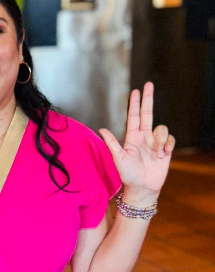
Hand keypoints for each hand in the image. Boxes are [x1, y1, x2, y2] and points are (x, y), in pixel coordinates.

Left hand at [99, 82, 174, 201]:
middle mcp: (144, 137)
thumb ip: (112, 143)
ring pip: (161, 129)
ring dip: (161, 139)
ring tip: (157, 153)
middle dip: (148, 99)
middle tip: (149, 84)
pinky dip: (168, 146)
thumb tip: (101, 129)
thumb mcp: (118, 158)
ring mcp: (155, 143)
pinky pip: (170, 140)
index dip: (135, 104)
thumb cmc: (128, 174)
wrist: (142, 188)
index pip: (133, 116)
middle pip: (147, 114)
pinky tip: (163, 154)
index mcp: (132, 137)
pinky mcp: (166, 150)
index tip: (136, 91)